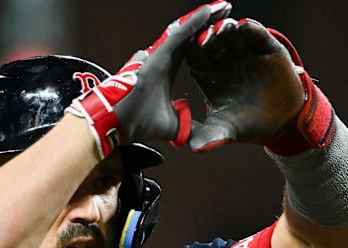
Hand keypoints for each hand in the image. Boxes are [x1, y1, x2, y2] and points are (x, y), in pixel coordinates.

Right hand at [66, 1, 232, 158]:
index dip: (206, 42)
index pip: (192, 51)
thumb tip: (204, 135)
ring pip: (188, 30)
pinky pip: (181, 33)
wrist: (120, 122)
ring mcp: (162, 54)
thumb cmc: (137, 121)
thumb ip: (188, 125)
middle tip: (227, 12)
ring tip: (225, 6)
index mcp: (168, 72)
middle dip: (210, 24)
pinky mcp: (160, 53)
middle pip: (191, 36)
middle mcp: (165, 59)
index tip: (223, 37)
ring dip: (207, 17)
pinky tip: (211, 11)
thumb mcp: (173, 125)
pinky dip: (196, 21)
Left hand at [183, 18, 332, 152]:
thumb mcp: (228, 130)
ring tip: (224, 29)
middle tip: (205, 37)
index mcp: (209, 76)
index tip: (188, 52)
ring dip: (226, 29)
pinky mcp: (265, 48)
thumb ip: (211, 136)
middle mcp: (224, 60)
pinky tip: (245, 27)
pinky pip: (256, 34)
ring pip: (231, 35)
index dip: (192, 55)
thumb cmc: (250, 125)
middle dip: (207, 38)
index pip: (195, 60)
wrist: (284, 122)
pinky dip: (250, 29)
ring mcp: (243, 52)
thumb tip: (194, 147)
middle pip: (210, 43)